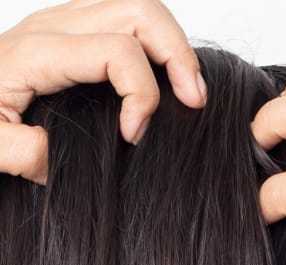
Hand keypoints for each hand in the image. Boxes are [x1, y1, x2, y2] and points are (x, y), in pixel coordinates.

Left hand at [0, 0, 205, 183]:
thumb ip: (25, 154)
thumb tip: (63, 161)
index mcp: (38, 52)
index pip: (118, 51)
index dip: (142, 96)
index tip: (134, 137)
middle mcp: (56, 25)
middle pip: (140, 11)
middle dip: (179, 56)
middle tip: (194, 102)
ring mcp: (66, 21)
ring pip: (140, 8)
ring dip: (174, 47)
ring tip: (188, 92)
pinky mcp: (74, 29)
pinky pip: (128, 20)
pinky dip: (158, 48)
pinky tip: (164, 84)